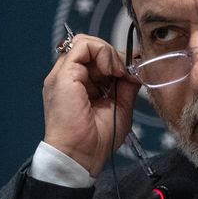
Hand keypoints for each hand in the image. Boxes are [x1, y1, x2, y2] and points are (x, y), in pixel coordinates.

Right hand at [42, 33, 141, 175]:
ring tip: (117, 72)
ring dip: (108, 53)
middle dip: (113, 55)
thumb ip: (125, 86)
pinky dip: (102, 52)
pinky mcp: (63, 75)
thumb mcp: (120, 107)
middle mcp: (67, 78)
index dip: (114, 60)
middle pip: (90, 48)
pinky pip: (82, 46)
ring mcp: (62, 75)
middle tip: (126, 73)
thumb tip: (135, 69)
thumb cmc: (96, 141)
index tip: (129, 73)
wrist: (80, 156)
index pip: (94, 59)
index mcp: (77, 86)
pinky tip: (111, 70)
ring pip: (85, 42)